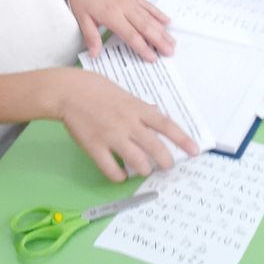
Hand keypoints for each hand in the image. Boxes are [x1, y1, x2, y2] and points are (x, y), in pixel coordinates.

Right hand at [55, 68, 197, 180]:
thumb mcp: (123, 93)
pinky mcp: (94, 147)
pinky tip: (122, 174)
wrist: (68, 91)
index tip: (195, 150)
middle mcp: (128, 123)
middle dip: (166, 161)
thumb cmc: (95, 88)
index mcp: (136, 108)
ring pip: (136, 161)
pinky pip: (111, 169)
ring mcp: (111, 136)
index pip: (166, 125)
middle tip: (168, 166)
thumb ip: (139, 107)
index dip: (182, 139)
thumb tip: (154, 115)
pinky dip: (119, 175)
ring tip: (144, 170)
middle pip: (155, 147)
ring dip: (144, 169)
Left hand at [64, 0, 173, 61]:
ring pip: (149, 17)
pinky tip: (167, 21)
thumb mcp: (82, 18)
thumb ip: (91, 37)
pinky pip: (148, 5)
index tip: (153, 58)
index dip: (142, 47)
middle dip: (159, 40)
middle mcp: (123, 8)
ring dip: (162, 30)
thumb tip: (95, 54)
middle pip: (145, 26)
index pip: (130, 34)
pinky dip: (158, 13)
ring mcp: (130, 1)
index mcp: (111, 15)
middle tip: (170, 52)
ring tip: (172, 41)